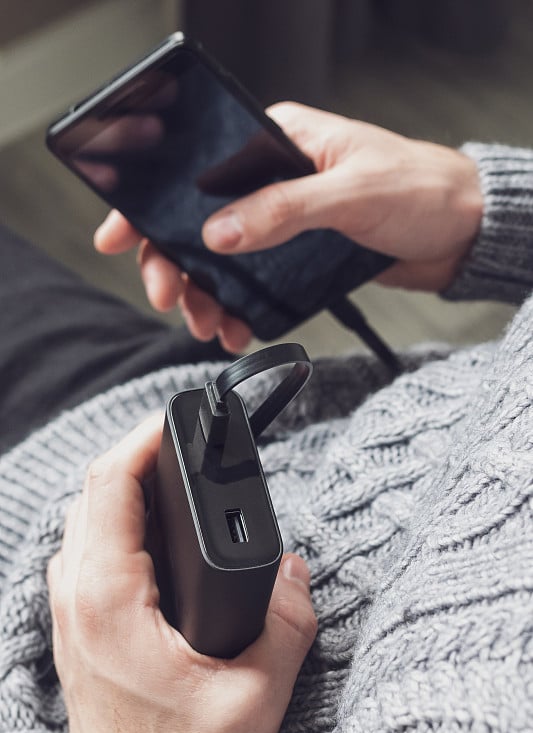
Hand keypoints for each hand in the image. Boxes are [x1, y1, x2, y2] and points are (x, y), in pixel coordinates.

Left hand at [47, 415, 316, 732]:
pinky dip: (113, 520)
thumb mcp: (256, 695)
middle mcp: (76, 598)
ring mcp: (68, 613)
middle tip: (182, 441)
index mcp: (110, 600)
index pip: (112, 484)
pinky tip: (147, 529)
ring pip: (84, 518)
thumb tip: (291, 567)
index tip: (177, 419)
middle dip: (138, 454)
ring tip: (169, 473)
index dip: (144, 438)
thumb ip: (287, 620)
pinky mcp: (75, 627)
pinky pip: (83, 548)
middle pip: (94, 491)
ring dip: (122, 486)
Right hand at [95, 102, 482, 349]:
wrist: (463, 232)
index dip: (151, 201)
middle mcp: (273, 180)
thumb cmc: (421, 190)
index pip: (196, 167)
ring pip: (222, 259)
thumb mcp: (350, 194)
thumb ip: (283, 210)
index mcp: (278, 142)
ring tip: (207, 324)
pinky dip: (240, 309)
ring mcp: (282, 221)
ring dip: (206, 294)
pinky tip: (238, 328)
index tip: (122, 235)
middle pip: (198, 222)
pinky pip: (253, 283)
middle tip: (169, 296)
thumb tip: (219, 232)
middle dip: (175, 263)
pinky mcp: (296, 256)